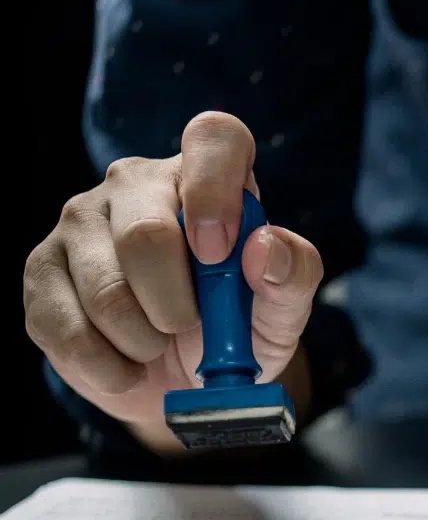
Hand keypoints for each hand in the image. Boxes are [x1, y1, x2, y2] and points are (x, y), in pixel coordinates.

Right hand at [23, 112, 322, 448]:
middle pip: (146, 234)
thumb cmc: (240, 329)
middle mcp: (135, 184)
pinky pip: (68, 329)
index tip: (219, 252)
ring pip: (106, 291)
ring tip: (159, 345)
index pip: (214, 137)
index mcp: (204, 176)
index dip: (216, 189)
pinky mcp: (41, 271)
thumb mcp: (283, 309)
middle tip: (189, 327)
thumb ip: (294, 274)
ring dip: (145, 342)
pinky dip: (110, 367)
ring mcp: (79, 221)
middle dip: (177, 306)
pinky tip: (127, 364)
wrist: (185, 381)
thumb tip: (264, 247)